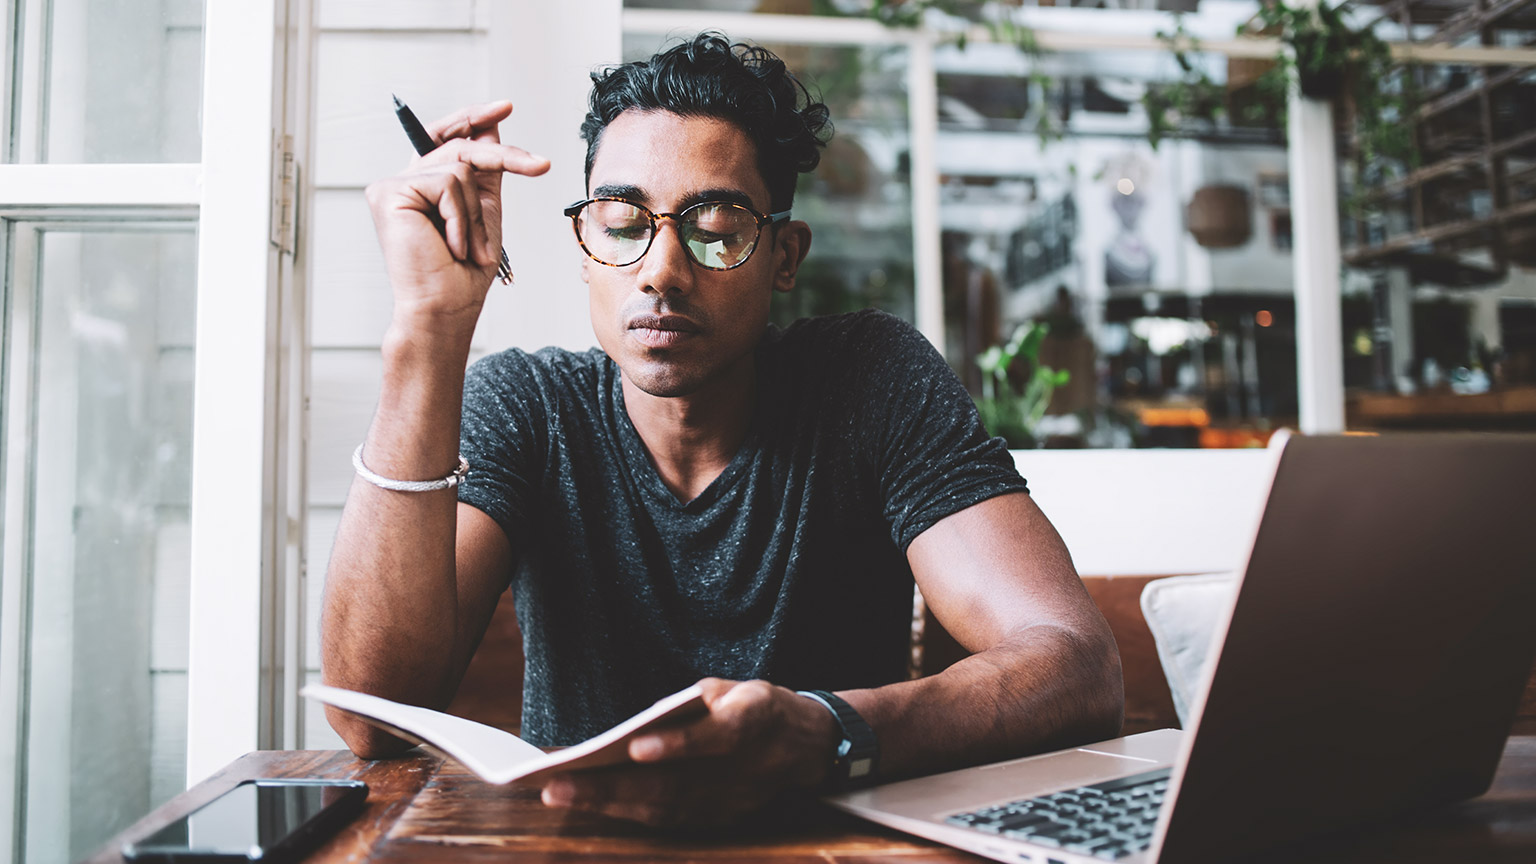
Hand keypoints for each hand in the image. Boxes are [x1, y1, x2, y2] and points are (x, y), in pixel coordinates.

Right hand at [365, 100, 550, 334]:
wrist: (446, 308)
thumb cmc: (464, 273)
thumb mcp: (483, 211)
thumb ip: (484, 170)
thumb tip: (491, 125)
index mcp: (423, 186)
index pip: (445, 136)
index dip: (473, 118)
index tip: (506, 107)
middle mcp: (403, 182)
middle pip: (460, 145)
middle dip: (504, 157)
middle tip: (540, 166)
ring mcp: (392, 186)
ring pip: (457, 166)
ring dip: (474, 212)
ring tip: (465, 246)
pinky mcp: (387, 192)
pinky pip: (446, 182)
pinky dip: (460, 218)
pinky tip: (449, 246)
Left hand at [539, 678, 838, 826]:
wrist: (805, 745)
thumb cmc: (756, 707)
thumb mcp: (735, 688)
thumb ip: (695, 705)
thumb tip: (639, 730)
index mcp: (755, 719)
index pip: (719, 735)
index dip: (681, 744)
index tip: (636, 747)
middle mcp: (746, 767)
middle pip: (676, 783)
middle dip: (613, 787)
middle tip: (558, 784)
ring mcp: (733, 800)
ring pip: (666, 808)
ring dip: (610, 805)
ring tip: (560, 794)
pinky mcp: (721, 818)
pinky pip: (669, 819)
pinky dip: (628, 813)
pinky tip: (590, 803)